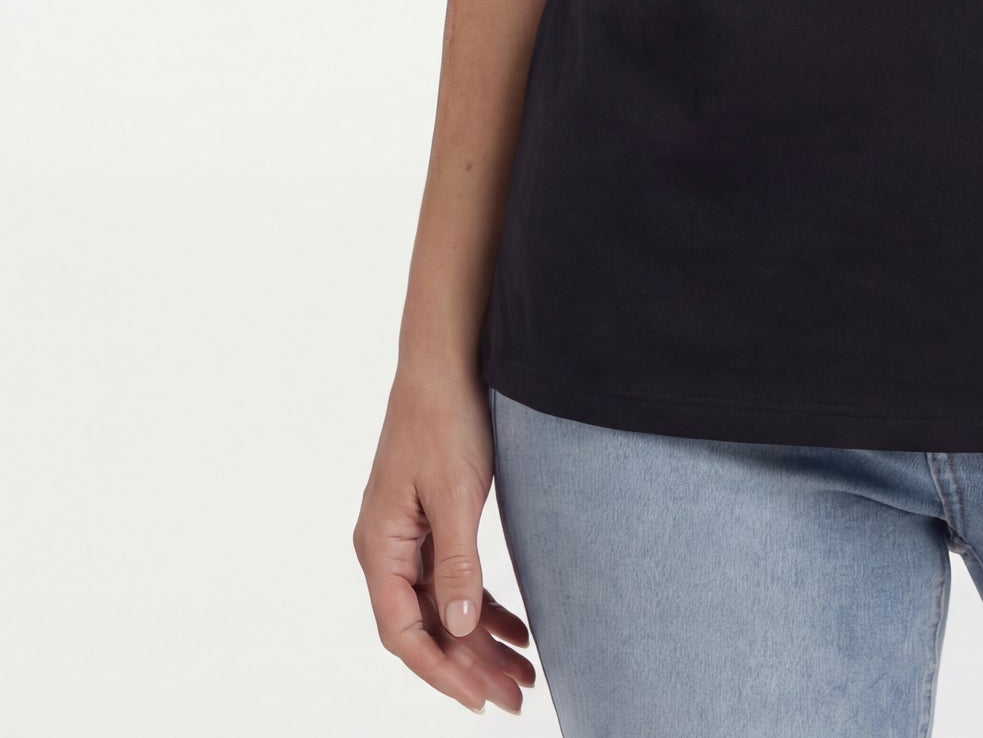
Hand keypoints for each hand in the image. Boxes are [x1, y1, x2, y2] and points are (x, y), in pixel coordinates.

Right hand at [353, 367, 534, 713]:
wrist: (446, 360)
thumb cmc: (445, 418)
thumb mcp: (456, 493)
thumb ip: (457, 562)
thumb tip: (462, 627)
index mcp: (381, 547)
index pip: (405, 634)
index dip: (442, 671)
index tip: (481, 700)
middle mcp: (387, 548)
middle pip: (427, 627)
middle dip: (470, 666)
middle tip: (517, 695)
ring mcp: (409, 535)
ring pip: (444, 607)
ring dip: (480, 641)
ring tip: (524, 672)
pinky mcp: (433, 520)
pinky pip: (453, 579)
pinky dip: (483, 606)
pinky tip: (515, 627)